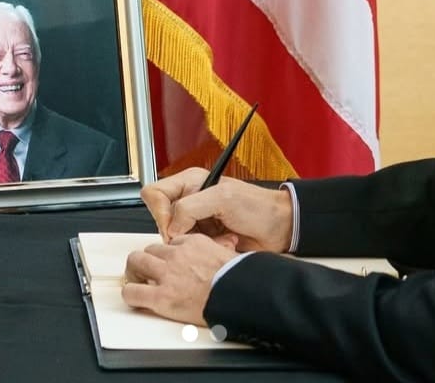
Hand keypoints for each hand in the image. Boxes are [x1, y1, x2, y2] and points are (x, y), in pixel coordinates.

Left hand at [121, 234, 234, 324]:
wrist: (238, 297)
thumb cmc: (238, 281)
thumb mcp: (230, 256)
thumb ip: (219, 253)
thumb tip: (225, 258)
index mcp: (194, 243)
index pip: (171, 242)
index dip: (168, 254)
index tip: (170, 262)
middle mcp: (177, 255)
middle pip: (149, 249)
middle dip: (147, 259)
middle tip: (147, 270)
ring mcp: (167, 274)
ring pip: (136, 262)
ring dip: (134, 271)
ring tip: (137, 280)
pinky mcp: (161, 297)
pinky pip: (132, 292)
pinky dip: (130, 295)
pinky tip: (134, 298)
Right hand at [140, 168, 293, 251]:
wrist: (279, 227)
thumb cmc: (257, 206)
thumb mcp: (222, 198)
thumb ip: (190, 208)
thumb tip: (171, 227)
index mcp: (190, 183)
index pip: (155, 194)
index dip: (160, 212)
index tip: (175, 227)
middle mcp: (190, 200)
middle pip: (162, 219)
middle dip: (181, 232)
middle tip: (201, 234)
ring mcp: (197, 221)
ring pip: (176, 239)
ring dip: (198, 243)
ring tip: (221, 237)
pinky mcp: (205, 239)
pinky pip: (192, 250)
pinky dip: (207, 251)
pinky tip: (226, 243)